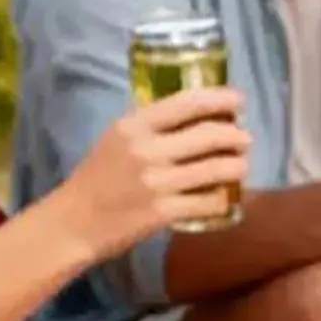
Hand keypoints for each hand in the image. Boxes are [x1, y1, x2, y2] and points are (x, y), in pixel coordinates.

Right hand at [51, 89, 250, 261]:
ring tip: (242, 165)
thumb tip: (189, 118)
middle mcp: (147, 149)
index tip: (238, 100)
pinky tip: (226, 198)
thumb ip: (149, 127)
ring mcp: (157, 182)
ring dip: (236, 166)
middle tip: (245, 138)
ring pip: (214, 169)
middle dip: (234, 135)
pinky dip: (222, 199)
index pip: (185, 103)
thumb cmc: (97, 179)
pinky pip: (207, 203)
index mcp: (133, 125)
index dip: (218, 99)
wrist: (76, 221)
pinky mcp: (164, 213)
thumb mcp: (116, 139)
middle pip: (207, 135)